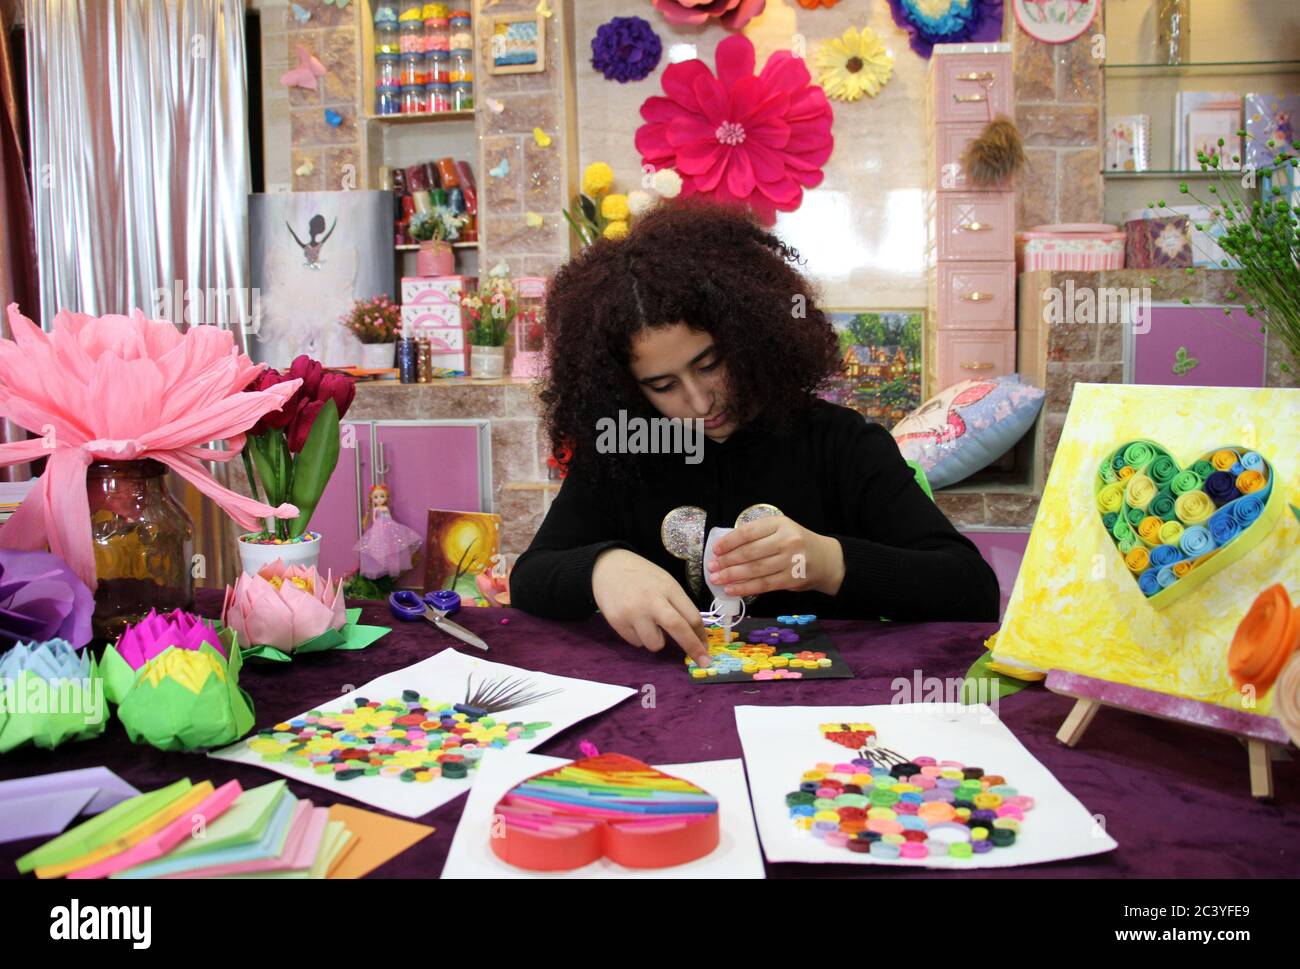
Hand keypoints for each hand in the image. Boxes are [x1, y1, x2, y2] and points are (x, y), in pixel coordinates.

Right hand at [592, 548, 711, 665]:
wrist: (608, 567)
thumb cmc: (643, 577)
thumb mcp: (665, 583)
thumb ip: (679, 605)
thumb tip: (694, 635)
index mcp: (668, 588)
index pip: (692, 616)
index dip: (701, 636)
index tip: (705, 649)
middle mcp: (652, 600)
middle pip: (678, 628)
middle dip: (693, 648)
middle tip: (704, 662)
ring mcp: (633, 612)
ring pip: (655, 644)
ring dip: (657, 639)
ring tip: (648, 623)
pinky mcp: (617, 622)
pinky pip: (637, 643)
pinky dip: (640, 637)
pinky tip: (633, 620)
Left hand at [707, 515, 844, 597]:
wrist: (826, 560)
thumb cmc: (797, 544)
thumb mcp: (781, 530)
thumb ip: (758, 536)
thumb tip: (726, 549)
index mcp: (780, 524)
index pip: (748, 532)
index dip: (728, 542)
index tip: (715, 550)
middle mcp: (786, 540)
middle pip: (749, 552)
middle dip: (727, 561)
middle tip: (712, 567)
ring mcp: (790, 561)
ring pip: (755, 570)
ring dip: (732, 576)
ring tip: (717, 579)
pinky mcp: (792, 579)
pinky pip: (763, 585)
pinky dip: (745, 588)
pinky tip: (731, 589)